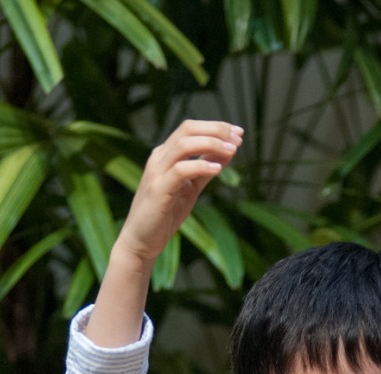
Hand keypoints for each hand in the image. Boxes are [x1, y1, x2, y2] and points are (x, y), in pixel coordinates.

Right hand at [112, 119, 243, 268]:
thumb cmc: (166, 214)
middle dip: (217, 130)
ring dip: (212, 144)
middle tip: (239, 138)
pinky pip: (181, 170)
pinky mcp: (158, 189)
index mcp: (166, 154)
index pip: (191, 128)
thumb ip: (206, 169)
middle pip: (188, 129)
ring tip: (233, 150)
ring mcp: (157, 172)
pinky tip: (219, 169)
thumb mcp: (191, 187)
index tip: (239, 132)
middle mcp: (159, 158)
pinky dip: (201, 166)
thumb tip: (229, 150)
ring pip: (184, 145)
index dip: (216, 126)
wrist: (142, 240)